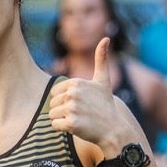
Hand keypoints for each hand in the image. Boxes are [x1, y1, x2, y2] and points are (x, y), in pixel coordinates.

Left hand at [49, 38, 139, 152]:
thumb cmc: (106, 105)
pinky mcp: (71, 123)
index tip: (80, 104)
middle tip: (80, 114)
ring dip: (62, 120)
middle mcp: (73, 93)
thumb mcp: (103, 81)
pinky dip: (63, 129)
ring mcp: (72, 108)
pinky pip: (54, 126)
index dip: (64, 100)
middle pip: (52, 104)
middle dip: (63, 111)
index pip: (55, 92)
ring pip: (52, 115)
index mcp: (76, 83)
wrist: (113, 129)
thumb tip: (106, 38)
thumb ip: (101, 59)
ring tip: (79, 120)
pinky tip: (76, 128)